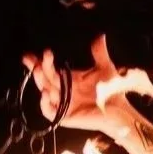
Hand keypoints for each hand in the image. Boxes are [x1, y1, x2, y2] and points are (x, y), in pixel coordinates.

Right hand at [19, 35, 152, 138]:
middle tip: (37, 60)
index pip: (49, 69)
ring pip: (46, 92)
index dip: (39, 62)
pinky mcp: (64, 117)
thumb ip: (99, 53)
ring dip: (40, 81)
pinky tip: (46, 93)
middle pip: (45, 79)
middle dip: (39, 69)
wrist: (120, 110)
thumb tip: (100, 36)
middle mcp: (62, 91)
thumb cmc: (111, 91)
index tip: (32, 54)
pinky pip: (50, 111)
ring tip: (38, 70)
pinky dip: (45, 103)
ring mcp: (62, 104)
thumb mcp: (105, 69)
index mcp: (67, 79)